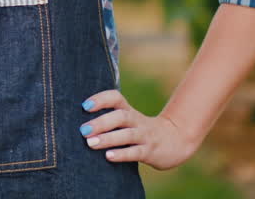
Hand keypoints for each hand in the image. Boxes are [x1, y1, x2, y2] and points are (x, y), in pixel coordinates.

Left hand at [79, 90, 197, 169]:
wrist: (175, 141)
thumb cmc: (142, 131)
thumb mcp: (129, 121)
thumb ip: (109, 120)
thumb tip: (79, 123)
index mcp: (129, 111)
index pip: (116, 98)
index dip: (101, 99)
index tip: (85, 105)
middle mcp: (137, 121)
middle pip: (121, 116)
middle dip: (101, 122)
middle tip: (83, 130)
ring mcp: (145, 136)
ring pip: (127, 134)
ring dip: (108, 138)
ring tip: (90, 143)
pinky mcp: (150, 151)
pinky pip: (136, 152)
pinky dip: (122, 154)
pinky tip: (108, 156)